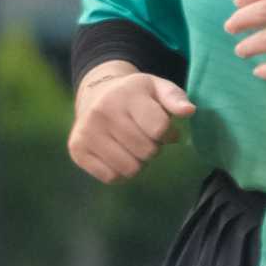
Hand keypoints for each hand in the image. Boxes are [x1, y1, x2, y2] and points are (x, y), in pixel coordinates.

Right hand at [68, 68, 194, 181]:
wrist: (95, 94)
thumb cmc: (135, 95)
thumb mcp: (158, 88)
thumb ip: (175, 98)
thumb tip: (189, 111)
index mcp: (125, 94)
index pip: (159, 128)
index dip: (167, 133)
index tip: (162, 128)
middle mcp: (101, 111)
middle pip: (146, 152)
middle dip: (152, 148)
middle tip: (144, 136)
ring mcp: (86, 131)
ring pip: (129, 168)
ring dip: (137, 162)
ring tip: (131, 145)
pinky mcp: (76, 149)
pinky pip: (110, 177)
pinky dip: (119, 171)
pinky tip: (117, 154)